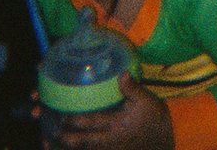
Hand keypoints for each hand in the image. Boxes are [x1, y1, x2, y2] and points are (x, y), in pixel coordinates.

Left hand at [48, 74, 173, 147]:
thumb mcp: (147, 101)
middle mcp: (110, 139)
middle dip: (67, 138)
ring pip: (86, 149)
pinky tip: (74, 147)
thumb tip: (121, 74)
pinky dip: (82, 149)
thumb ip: (133, 89)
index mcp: (117, 124)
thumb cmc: (155, 118)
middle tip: (52, 132)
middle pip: (84, 141)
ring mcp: (110, 148)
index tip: (62, 116)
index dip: (75, 120)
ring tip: (54, 143)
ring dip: (72, 146)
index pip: (92, 122)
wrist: (163, 140)